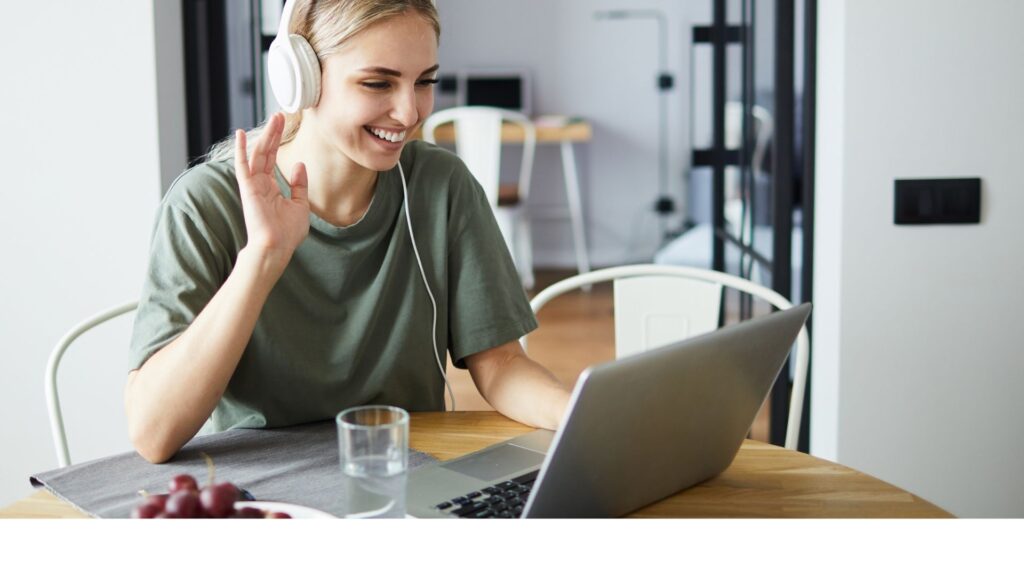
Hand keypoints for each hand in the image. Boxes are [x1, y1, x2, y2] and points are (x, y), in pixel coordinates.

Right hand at [234, 113, 309, 265]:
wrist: (277, 248)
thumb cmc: (288, 233)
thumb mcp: (300, 205)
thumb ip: (299, 185)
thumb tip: (300, 165)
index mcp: (271, 188)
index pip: (273, 159)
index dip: (278, 141)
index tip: (284, 124)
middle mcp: (260, 184)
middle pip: (266, 152)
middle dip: (273, 132)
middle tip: (280, 114)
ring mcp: (253, 185)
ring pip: (258, 154)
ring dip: (265, 135)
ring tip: (274, 118)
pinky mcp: (248, 189)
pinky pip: (242, 166)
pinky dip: (240, 150)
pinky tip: (239, 134)